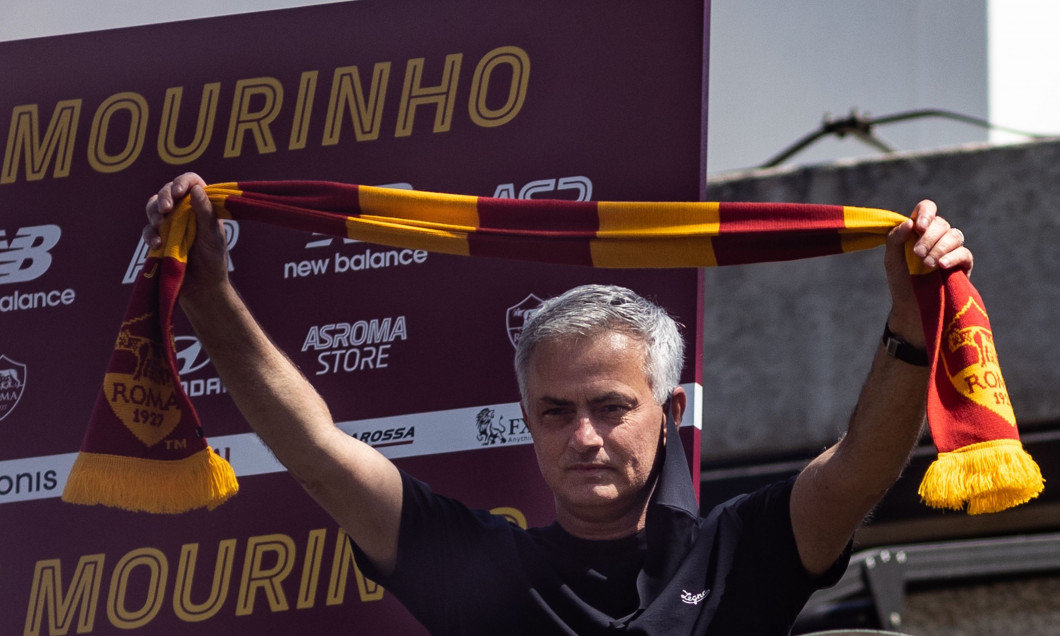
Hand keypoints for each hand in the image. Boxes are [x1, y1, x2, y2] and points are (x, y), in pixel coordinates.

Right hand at [143, 172, 229, 302]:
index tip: (179, 192)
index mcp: (201, 207)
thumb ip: (205, 213)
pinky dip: (150, 234)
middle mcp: (184, 211)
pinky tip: (157, 243)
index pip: (192, 183)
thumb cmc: (213, 261)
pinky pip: (148, 230)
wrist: (202, 288)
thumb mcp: (213, 237)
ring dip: (154, 212)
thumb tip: (197, 189)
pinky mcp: (158, 238)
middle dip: (164, 196)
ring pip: (153, 207)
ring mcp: (170, 224)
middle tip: (166, 209)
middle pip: (168, 191)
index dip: (183, 182)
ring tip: (159, 223)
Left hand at [883, 199, 972, 346]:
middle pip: (941, 223)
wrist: (911, 308)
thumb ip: (895, 239)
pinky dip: (953, 257)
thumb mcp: (891, 260)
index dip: (926, 213)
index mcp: (920, 231)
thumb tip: (909, 222)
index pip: (927, 208)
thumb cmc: (900, 282)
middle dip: (929, 237)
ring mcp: (952, 250)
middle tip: (917, 254)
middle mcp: (938, 237)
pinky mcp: (963, 265)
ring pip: (954, 236)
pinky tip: (941, 265)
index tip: (918, 227)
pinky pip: (964, 254)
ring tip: (927, 264)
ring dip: (939, 247)